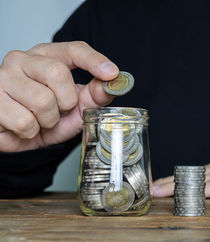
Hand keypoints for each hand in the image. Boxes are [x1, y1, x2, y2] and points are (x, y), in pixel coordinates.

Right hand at [0, 41, 118, 151]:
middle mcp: (22, 60)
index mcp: (46, 56)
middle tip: (59, 110)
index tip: (111, 73)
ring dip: (48, 120)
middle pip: (58, 73)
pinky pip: (25, 121)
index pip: (73, 49)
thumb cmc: (46, 116)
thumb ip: (95, 95)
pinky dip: (31, 131)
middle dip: (66, 101)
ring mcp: (3, 77)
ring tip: (40, 119)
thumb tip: (112, 82)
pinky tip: (23, 126)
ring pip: (42, 100)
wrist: (17, 137)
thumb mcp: (76, 107)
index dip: (94, 60)